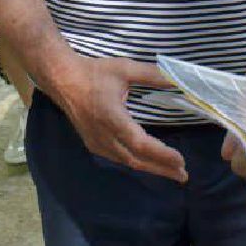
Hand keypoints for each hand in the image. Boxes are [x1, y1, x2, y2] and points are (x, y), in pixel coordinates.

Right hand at [47, 56, 186, 181]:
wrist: (61, 78)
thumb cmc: (93, 72)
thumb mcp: (125, 69)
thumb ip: (152, 75)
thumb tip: (178, 79)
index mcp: (112, 117)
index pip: (140, 144)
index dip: (161, 154)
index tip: (180, 161)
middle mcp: (103, 135)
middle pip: (136, 160)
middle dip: (162, 169)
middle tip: (183, 175)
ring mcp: (96, 142)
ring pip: (127, 161)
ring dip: (150, 168)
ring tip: (171, 171)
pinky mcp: (92, 144)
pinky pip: (118, 158)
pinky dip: (136, 162)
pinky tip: (147, 162)